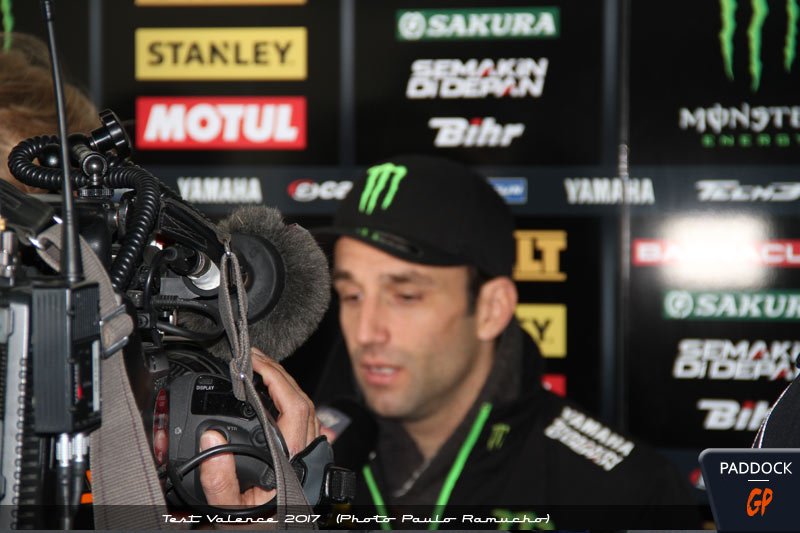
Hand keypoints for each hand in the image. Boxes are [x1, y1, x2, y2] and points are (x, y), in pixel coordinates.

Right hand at [198, 347, 318, 507]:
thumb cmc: (259, 530)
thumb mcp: (230, 512)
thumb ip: (220, 480)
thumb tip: (212, 437)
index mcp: (291, 463)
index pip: (294, 406)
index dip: (276, 378)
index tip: (253, 362)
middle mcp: (305, 458)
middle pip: (304, 402)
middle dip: (280, 375)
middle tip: (254, 359)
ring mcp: (308, 461)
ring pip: (307, 412)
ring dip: (285, 388)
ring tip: (259, 374)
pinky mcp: (303, 466)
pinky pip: (303, 426)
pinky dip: (287, 407)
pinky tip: (271, 405)